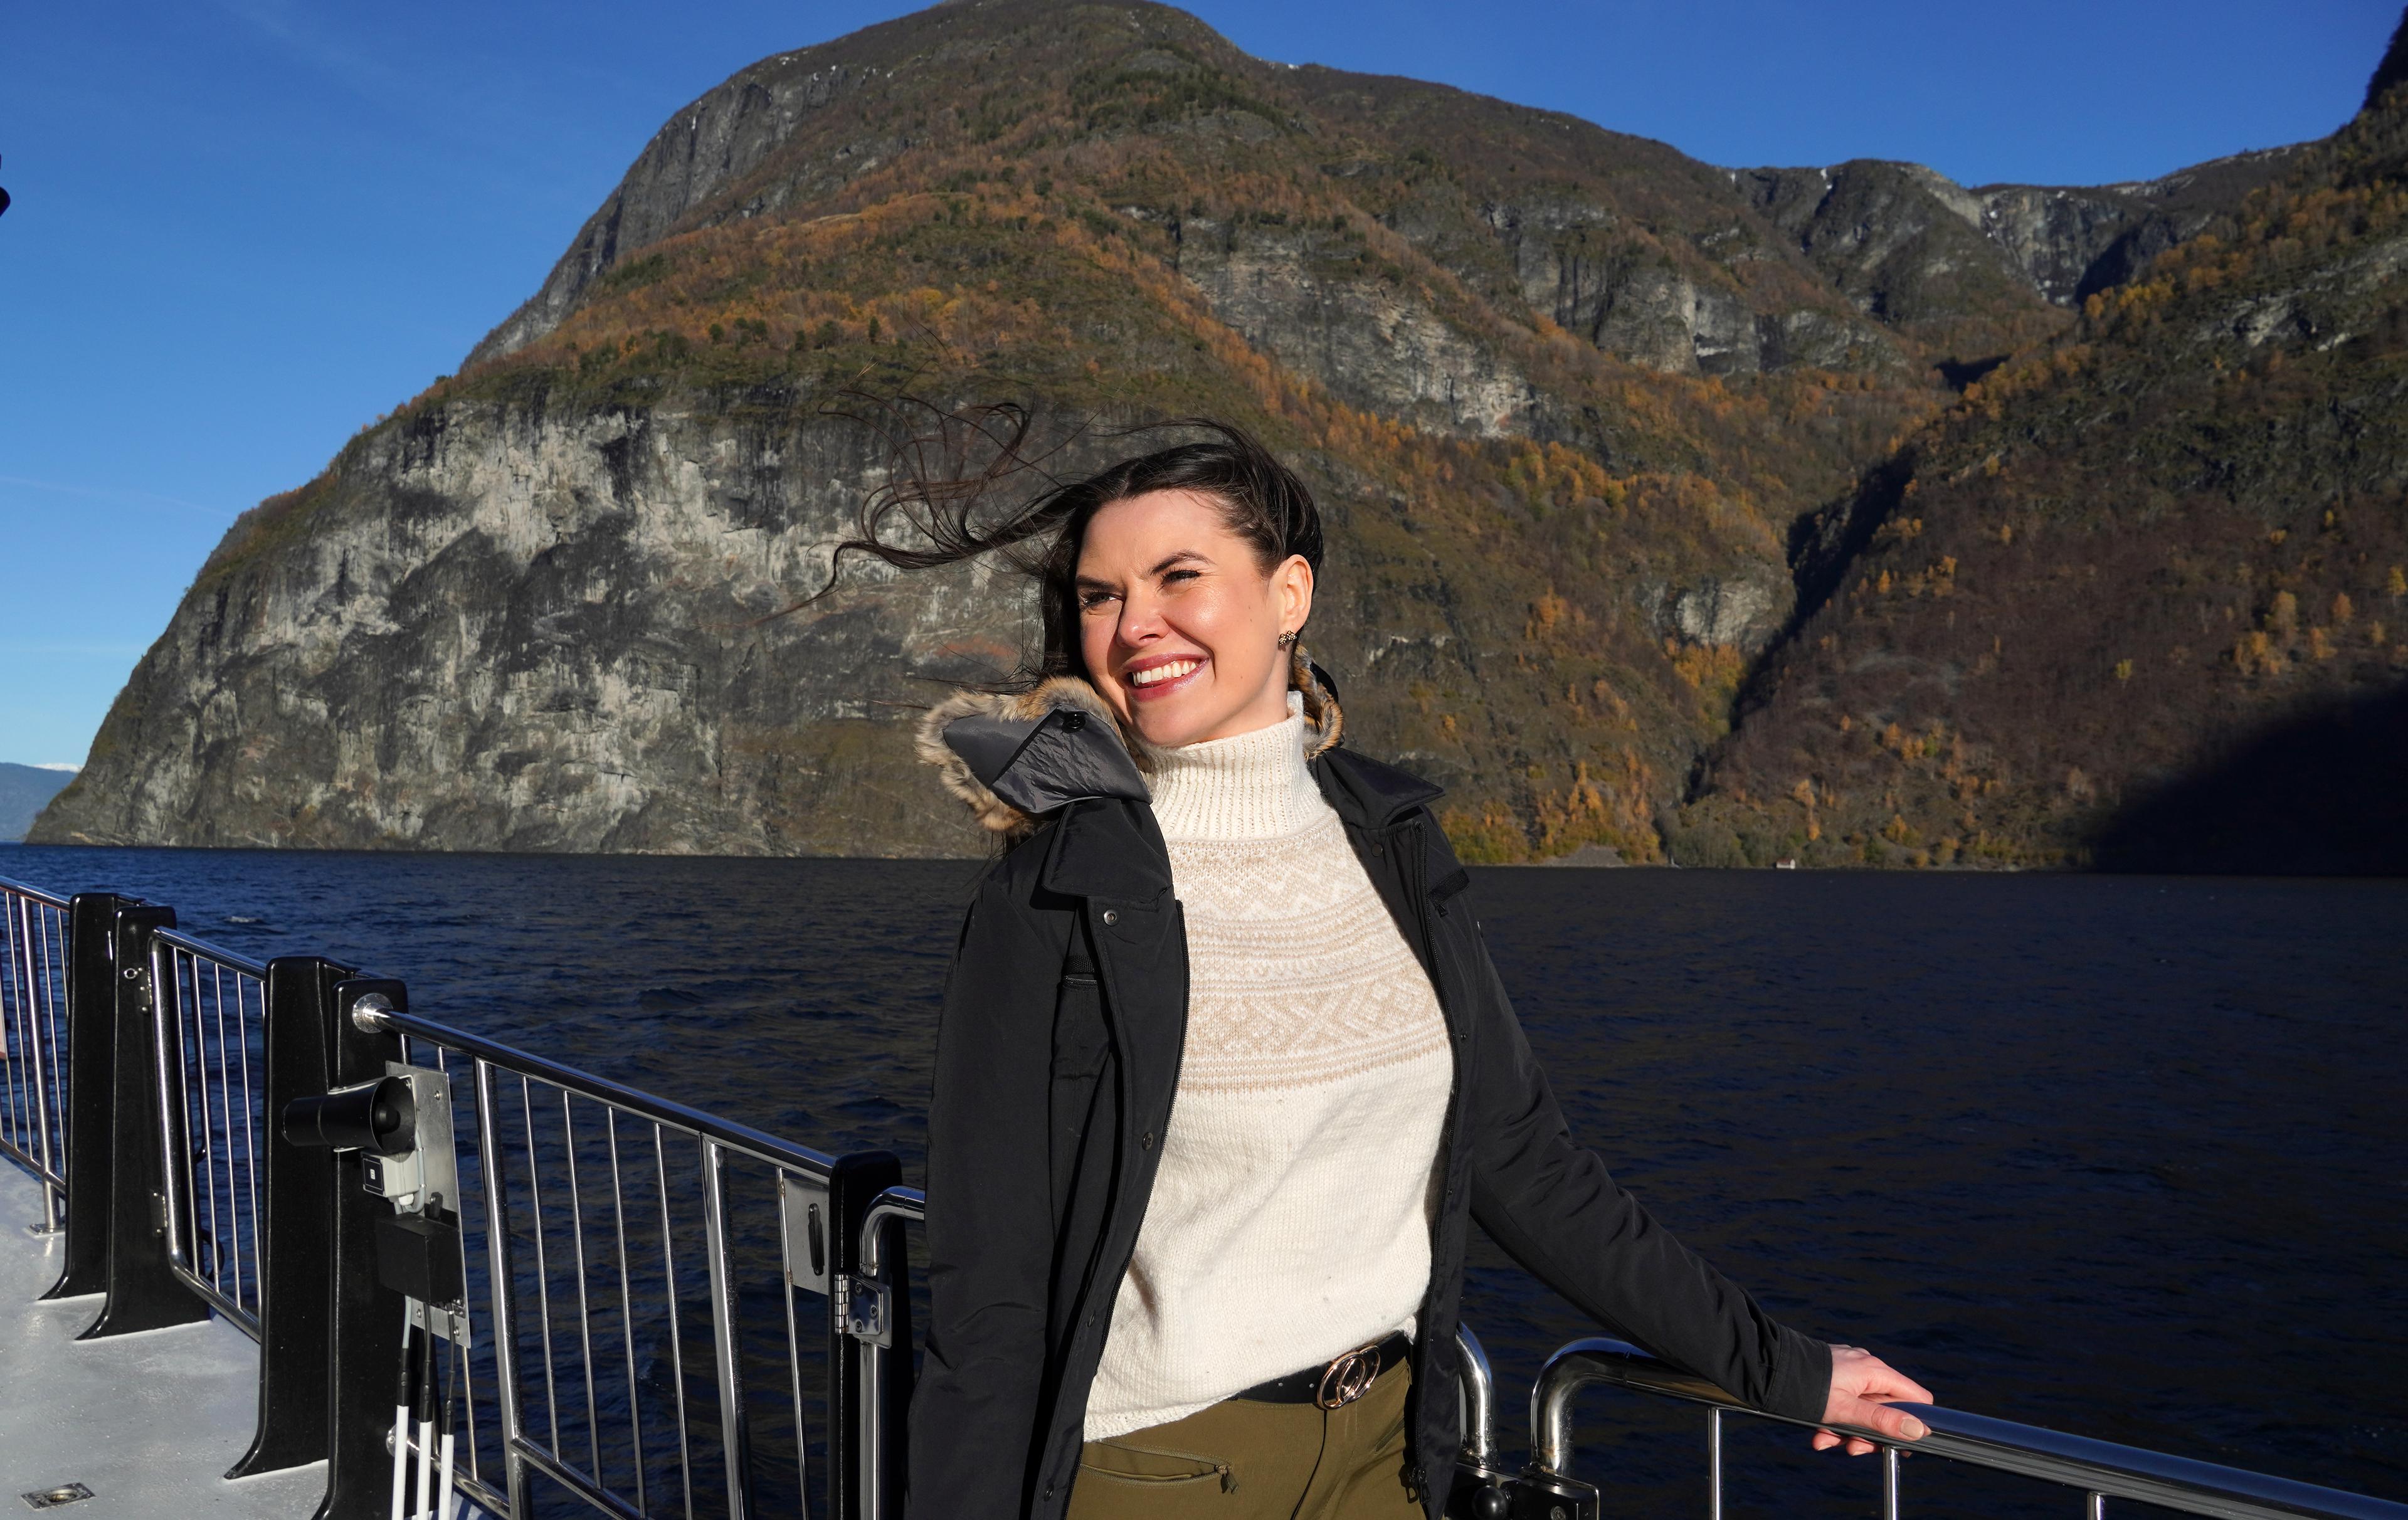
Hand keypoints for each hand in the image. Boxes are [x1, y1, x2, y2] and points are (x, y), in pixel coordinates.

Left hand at [1812, 1344, 1933, 1455]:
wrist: (1768, 1369)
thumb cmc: (1807, 1388)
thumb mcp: (1847, 1411)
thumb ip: (1882, 1420)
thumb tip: (1919, 1430)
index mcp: (1875, 1371)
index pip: (1915, 1397)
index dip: (1912, 1423)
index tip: (1898, 1444)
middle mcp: (1866, 1367)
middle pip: (1886, 1409)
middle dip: (1869, 1434)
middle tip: (1852, 1449)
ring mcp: (1848, 1370)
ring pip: (1862, 1410)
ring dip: (1847, 1432)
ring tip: (1825, 1441)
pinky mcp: (1833, 1376)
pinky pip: (1844, 1403)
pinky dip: (1834, 1421)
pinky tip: (1819, 1435)